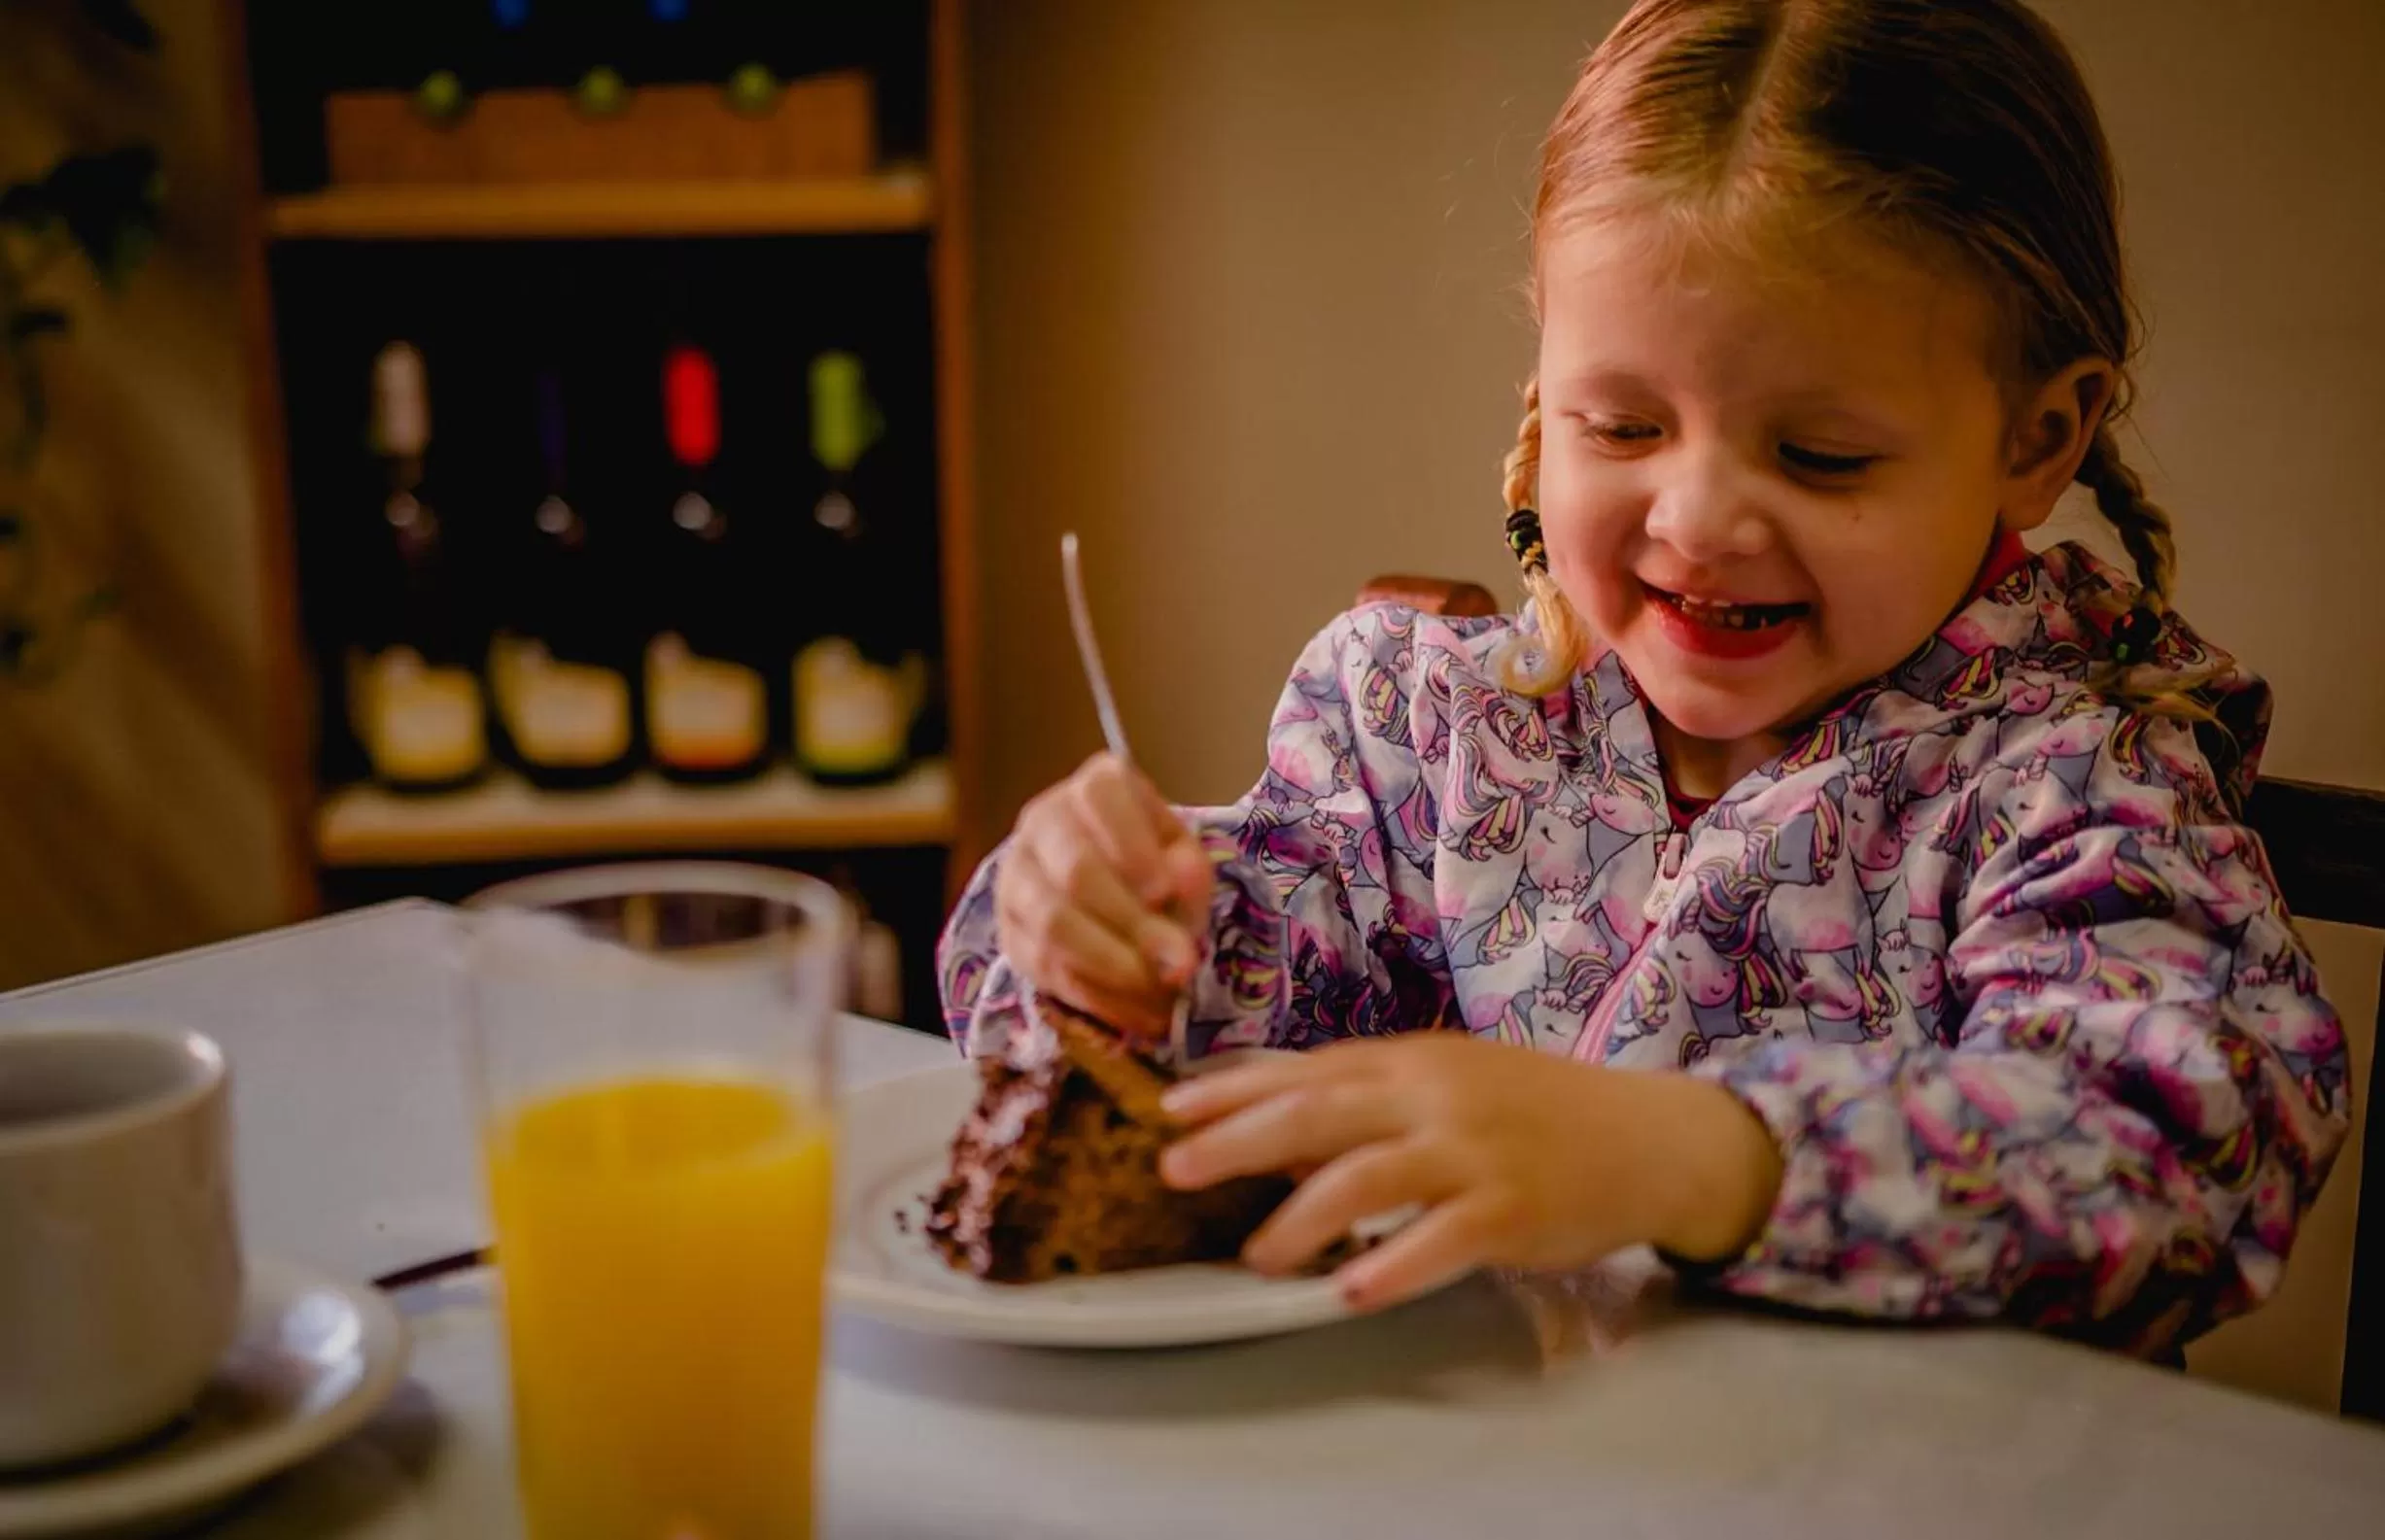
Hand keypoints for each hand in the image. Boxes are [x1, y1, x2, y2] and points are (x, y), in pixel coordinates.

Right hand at [993, 753, 1215, 1037]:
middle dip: (1132, 923)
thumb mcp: (1183, 856)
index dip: (1132, 848)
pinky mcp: (1009, 932)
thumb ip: (1188, 870)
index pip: (1102, 799)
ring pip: (1054, 924)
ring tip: (1160, 993)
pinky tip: (1137, 1010)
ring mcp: (1017, 877)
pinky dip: (1097, 995)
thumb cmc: (1153, 864)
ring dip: (1113, 965)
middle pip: (1076, 871)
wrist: (1107, 890)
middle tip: (1179, 963)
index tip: (1164, 893)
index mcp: (1095, 788)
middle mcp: (1043, 822)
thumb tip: (1177, 884)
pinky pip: (1046, 968)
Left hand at [1158, 1035, 1783, 1310]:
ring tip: (1257, 1257)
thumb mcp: (1448, 1084)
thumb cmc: (1537, 1112)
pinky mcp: (1511, 1208)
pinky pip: (1439, 1240)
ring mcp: (1473, 1151)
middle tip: (1175, 1170)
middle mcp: (1435, 1096)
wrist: (1648, 1136)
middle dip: (1237, 1140)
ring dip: (1299, 1218)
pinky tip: (1348, 1290)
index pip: (1306, 1069)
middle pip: (1317, 1113)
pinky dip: (1390, 1264)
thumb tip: (1274, 1128)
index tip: (1172, 1108)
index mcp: (1413, 1061)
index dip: (1234, 1088)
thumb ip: (1367, 1099)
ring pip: (1365, 1177)